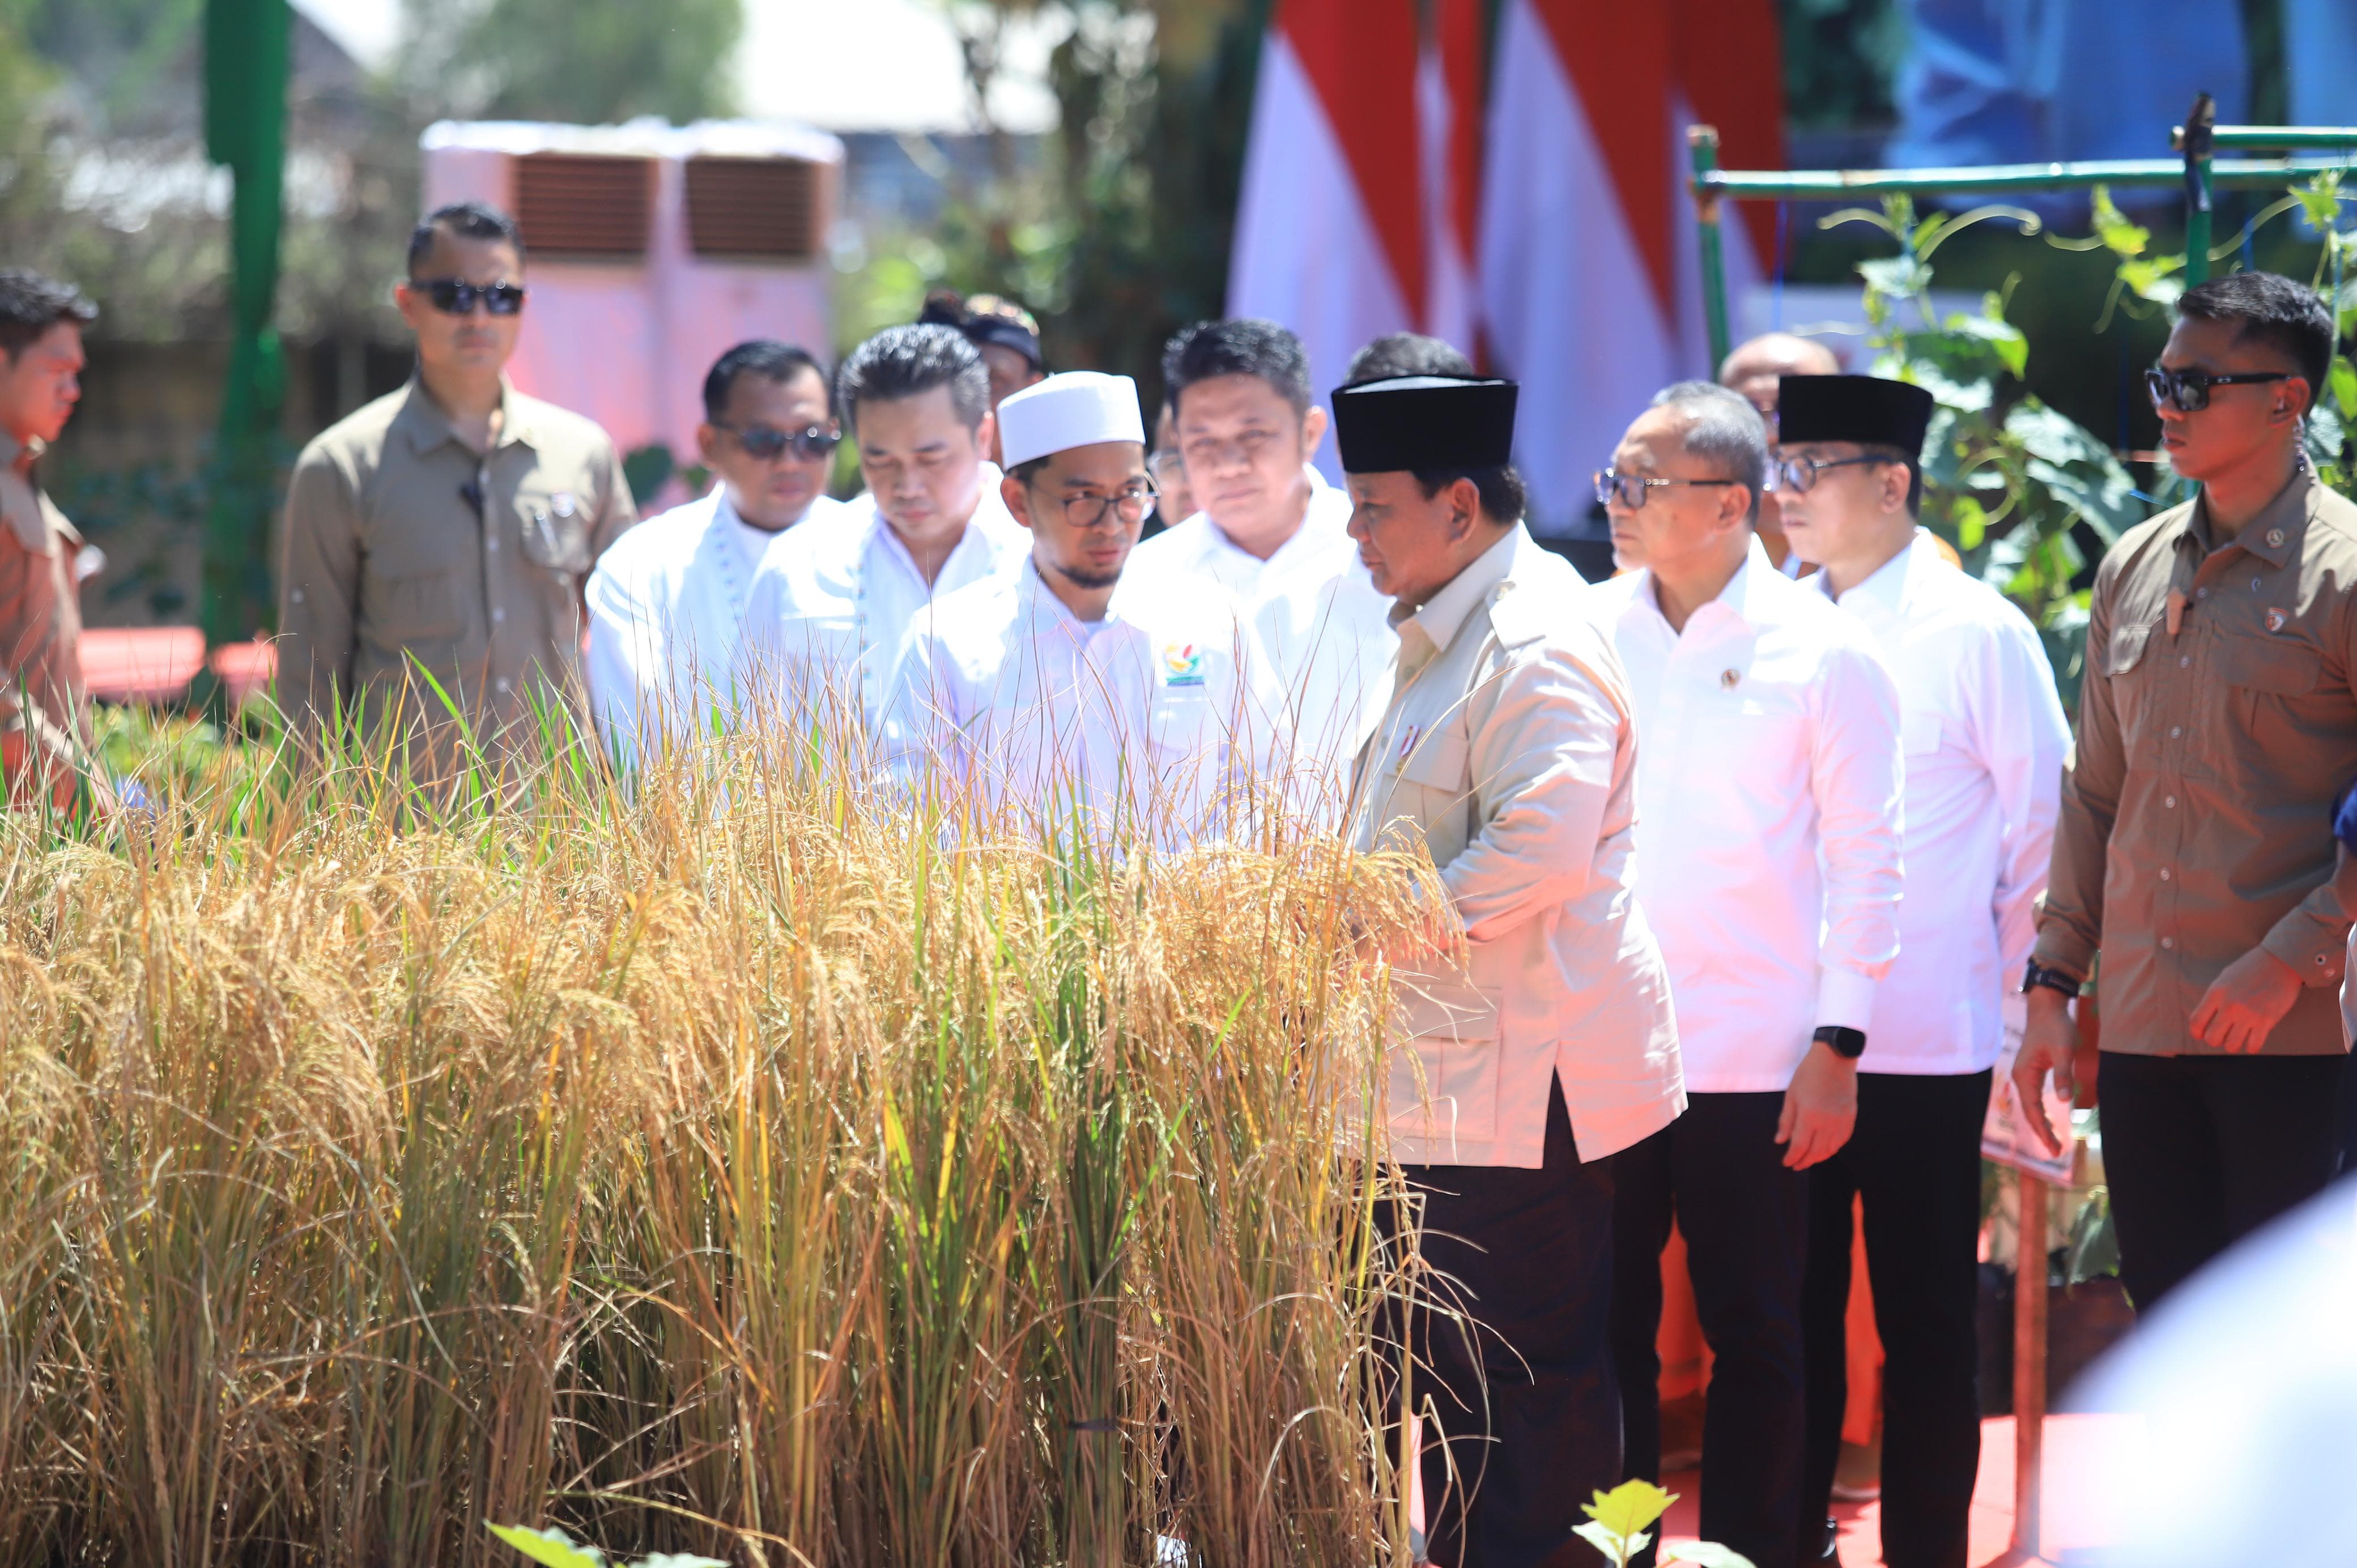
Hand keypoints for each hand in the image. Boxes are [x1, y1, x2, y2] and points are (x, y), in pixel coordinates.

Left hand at [1776, 1041, 1857, 1169]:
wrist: (1835, 1058)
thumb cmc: (1809, 1073)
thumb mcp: (1791, 1095)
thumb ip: (1786, 1121)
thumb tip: (1780, 1141)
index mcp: (1810, 1116)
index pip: (1799, 1146)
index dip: (1792, 1157)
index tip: (1786, 1163)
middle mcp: (1828, 1122)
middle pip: (1816, 1151)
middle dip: (1804, 1161)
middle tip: (1796, 1165)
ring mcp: (1842, 1121)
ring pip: (1831, 1149)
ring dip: (1819, 1157)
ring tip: (1809, 1159)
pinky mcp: (1851, 1117)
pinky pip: (1842, 1140)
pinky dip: (1833, 1148)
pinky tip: (1825, 1149)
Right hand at [2012, 987, 2078, 1154]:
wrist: (2046, 1008)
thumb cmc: (2055, 1027)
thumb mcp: (2063, 1051)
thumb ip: (2063, 1075)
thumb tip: (2064, 1101)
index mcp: (2025, 1075)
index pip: (2033, 1110)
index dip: (2043, 1130)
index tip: (2054, 1148)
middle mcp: (2021, 1078)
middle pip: (2029, 1112)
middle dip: (2041, 1132)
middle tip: (2056, 1152)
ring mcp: (2025, 1076)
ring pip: (2031, 1107)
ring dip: (2041, 1124)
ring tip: (2053, 1142)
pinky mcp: (2031, 1072)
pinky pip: (2034, 1099)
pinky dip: (2041, 1113)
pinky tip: (2048, 1121)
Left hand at [2189, 946, 2302, 1053]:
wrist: (2281, 961)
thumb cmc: (2252, 968)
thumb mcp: (2225, 978)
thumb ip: (2216, 997)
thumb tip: (2207, 1016)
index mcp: (2216, 993)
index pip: (2196, 1021)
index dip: (2197, 1033)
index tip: (2202, 1034)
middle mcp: (2229, 1006)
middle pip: (2212, 1038)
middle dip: (2216, 1040)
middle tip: (2224, 1035)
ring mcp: (2248, 1014)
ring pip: (2231, 1046)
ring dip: (2233, 1045)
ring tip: (2238, 1038)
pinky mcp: (2266, 1021)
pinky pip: (2253, 1046)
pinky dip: (2251, 1047)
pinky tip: (2253, 1039)